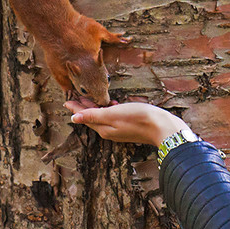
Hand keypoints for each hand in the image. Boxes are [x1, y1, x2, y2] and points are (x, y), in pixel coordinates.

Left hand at [66, 99, 188, 145]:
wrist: (162, 128)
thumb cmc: (138, 118)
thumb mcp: (113, 114)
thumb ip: (93, 116)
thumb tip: (73, 119)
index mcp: (103, 128)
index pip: (84, 117)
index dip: (75, 108)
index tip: (67, 100)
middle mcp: (109, 131)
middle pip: (92, 117)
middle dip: (83, 108)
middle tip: (76, 97)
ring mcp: (119, 130)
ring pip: (102, 117)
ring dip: (95, 108)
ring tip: (90, 99)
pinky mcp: (128, 126)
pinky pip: (113, 118)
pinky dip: (108, 110)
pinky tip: (112, 104)